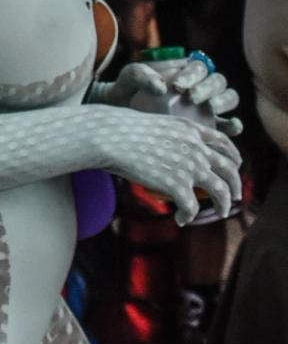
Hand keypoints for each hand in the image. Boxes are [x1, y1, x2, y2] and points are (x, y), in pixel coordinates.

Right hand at [91, 105, 241, 224]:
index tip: (236, 166)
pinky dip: (188, 217)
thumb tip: (166, 149)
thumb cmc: (119, 128)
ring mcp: (189, 167)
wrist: (108, 136)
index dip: (233, 157)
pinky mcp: (176, 185)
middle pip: (229, 170)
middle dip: (235, 186)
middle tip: (234, 196)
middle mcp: (196, 148)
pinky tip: (180, 219)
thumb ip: (169, 136)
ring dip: (223, 205)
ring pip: (221, 192)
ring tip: (221, 212)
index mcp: (190, 130)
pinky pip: (191, 208)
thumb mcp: (153, 123)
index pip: (224, 143)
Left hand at [96, 58, 242, 137]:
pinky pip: (230, 125)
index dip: (194, 74)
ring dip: (224, 101)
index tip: (178, 85)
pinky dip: (235, 124)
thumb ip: (141, 74)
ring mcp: (208, 106)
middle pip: (217, 82)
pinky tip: (230, 125)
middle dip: (208, 88)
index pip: (200, 67)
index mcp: (185, 70)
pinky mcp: (211, 126)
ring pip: (229, 98)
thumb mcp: (130, 77)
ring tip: (210, 107)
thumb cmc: (128, 90)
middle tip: (191, 97)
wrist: (123, 113)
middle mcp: (201, 86)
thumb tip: (162, 87)